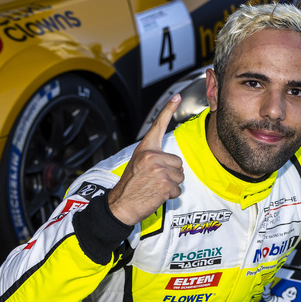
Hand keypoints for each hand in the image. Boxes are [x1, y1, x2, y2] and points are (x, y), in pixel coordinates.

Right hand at [107, 94, 183, 225]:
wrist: (120, 205)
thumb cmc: (130, 187)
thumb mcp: (138, 164)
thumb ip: (153, 158)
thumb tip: (172, 161)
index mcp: (145, 149)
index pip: (158, 125)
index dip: (169, 109)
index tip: (177, 95)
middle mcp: (152, 156)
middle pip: (178, 162)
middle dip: (171, 174)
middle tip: (154, 180)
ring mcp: (159, 170)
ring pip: (180, 176)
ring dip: (171, 185)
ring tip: (154, 188)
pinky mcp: (165, 184)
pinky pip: (178, 190)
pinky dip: (170, 196)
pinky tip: (156, 195)